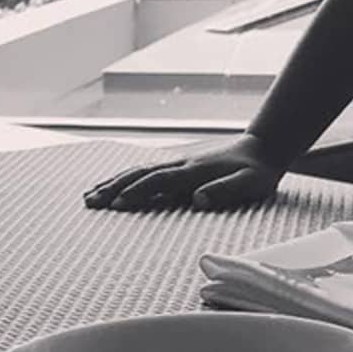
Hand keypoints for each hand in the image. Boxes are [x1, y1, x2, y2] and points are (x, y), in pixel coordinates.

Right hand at [83, 134, 284, 212]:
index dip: (138, 192)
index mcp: (195, 171)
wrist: (262, 147)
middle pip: (141, 175)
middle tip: (89, 201)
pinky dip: (126, 178)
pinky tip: (113, 185)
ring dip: (114, 182)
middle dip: (114, 188)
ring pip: (139, 171)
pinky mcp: (179, 166)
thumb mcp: (250, 183)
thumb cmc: (257, 171)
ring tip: (90, 195)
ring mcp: (179, 163)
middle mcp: (182, 165)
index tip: (116, 204)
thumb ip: (225, 191)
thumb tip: (197, 200)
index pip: (160, 181)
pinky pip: (146, 171)